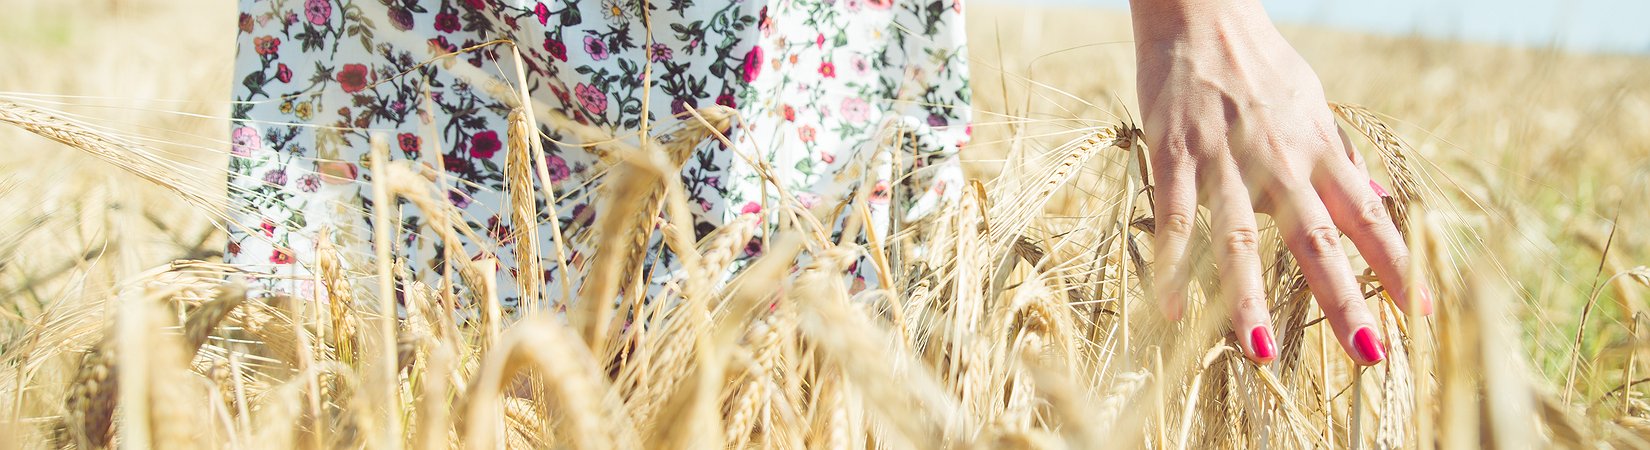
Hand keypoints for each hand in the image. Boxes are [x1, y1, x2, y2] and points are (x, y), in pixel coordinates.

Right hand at [1129, 0, 1431, 364]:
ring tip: (1261, 351)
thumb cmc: (1257, 62)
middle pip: (1317, 239)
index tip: (1423, 313)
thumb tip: (1383, 203)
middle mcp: (1279, 160)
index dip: (1399, 264)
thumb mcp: (1313, 104)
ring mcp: (1224, 160)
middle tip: (1368, 357)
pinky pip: (1174, 219)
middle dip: (1343, 301)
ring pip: (1239, 238)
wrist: (1199, 10)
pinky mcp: (1174, 155)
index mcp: (1318, 149)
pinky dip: (1172, 265)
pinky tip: (1170, 310)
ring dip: (1248, 298)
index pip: (1369, 217)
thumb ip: (1342, 159)